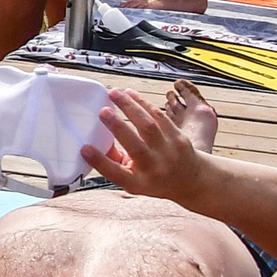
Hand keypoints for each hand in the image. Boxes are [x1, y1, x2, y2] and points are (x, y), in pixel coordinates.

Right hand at [80, 86, 208, 203]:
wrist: (191, 180)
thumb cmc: (153, 178)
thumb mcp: (131, 179)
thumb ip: (113, 161)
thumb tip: (94, 140)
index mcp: (137, 183)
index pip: (116, 174)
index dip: (100, 161)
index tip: (85, 148)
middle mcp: (154, 169)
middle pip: (135, 147)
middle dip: (117, 127)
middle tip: (102, 111)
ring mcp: (169, 153)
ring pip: (149, 126)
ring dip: (130, 107)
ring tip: (114, 93)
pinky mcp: (179, 138)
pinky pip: (160, 116)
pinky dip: (143, 103)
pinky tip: (130, 93)